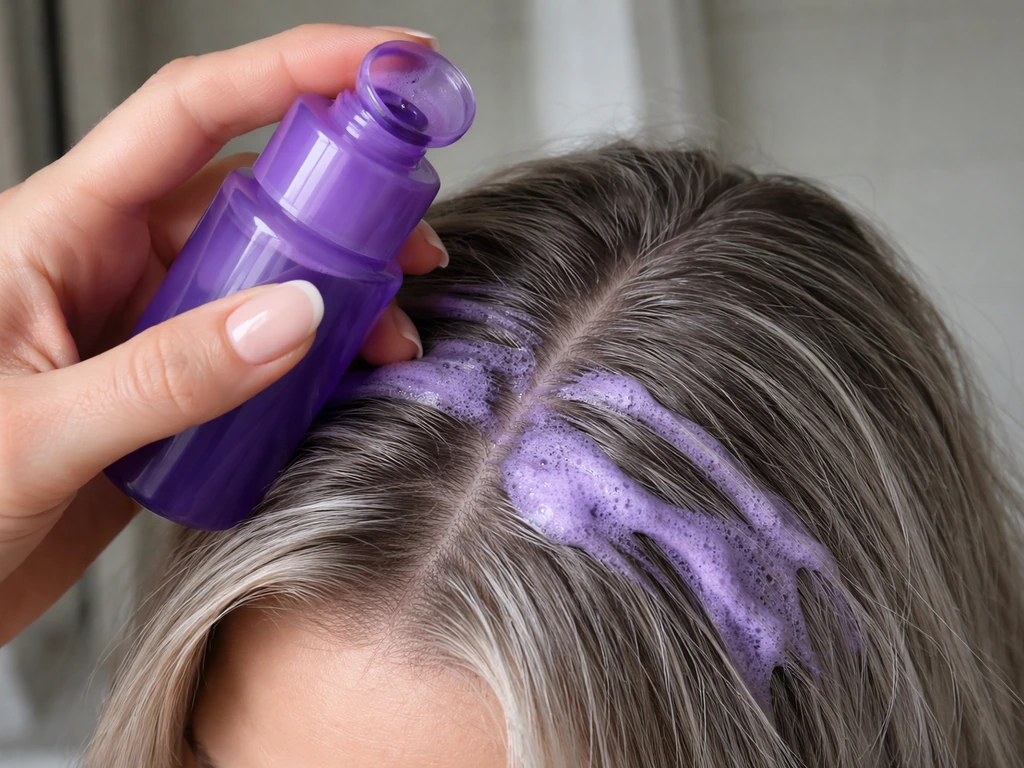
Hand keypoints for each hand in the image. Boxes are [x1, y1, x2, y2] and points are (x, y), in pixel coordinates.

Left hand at [0, 25, 446, 643]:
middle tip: (411, 237)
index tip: (383, 62)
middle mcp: (108, 264)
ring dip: (339, 294)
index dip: (292, 70)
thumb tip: (291, 315)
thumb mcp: (37, 433)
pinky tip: (347, 378)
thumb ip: (167, 374)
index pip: (189, 114)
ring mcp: (144, 327)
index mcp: (58, 231)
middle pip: (248, 193)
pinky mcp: (170, 389)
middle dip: (343, 203)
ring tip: (390, 333)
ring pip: (265, 275)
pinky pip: (259, 349)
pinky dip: (314, 359)